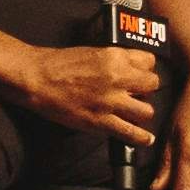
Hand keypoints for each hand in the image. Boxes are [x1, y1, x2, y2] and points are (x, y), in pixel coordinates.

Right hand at [15, 38, 164, 148]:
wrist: (38, 78)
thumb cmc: (58, 64)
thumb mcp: (92, 51)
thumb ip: (113, 60)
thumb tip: (128, 69)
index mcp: (114, 56)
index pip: (149, 62)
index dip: (145, 69)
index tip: (140, 74)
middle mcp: (117, 78)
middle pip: (152, 85)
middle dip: (146, 90)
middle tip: (137, 93)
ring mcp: (110, 101)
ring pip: (147, 110)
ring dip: (142, 112)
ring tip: (134, 112)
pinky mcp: (101, 120)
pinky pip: (130, 132)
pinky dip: (140, 138)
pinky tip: (145, 139)